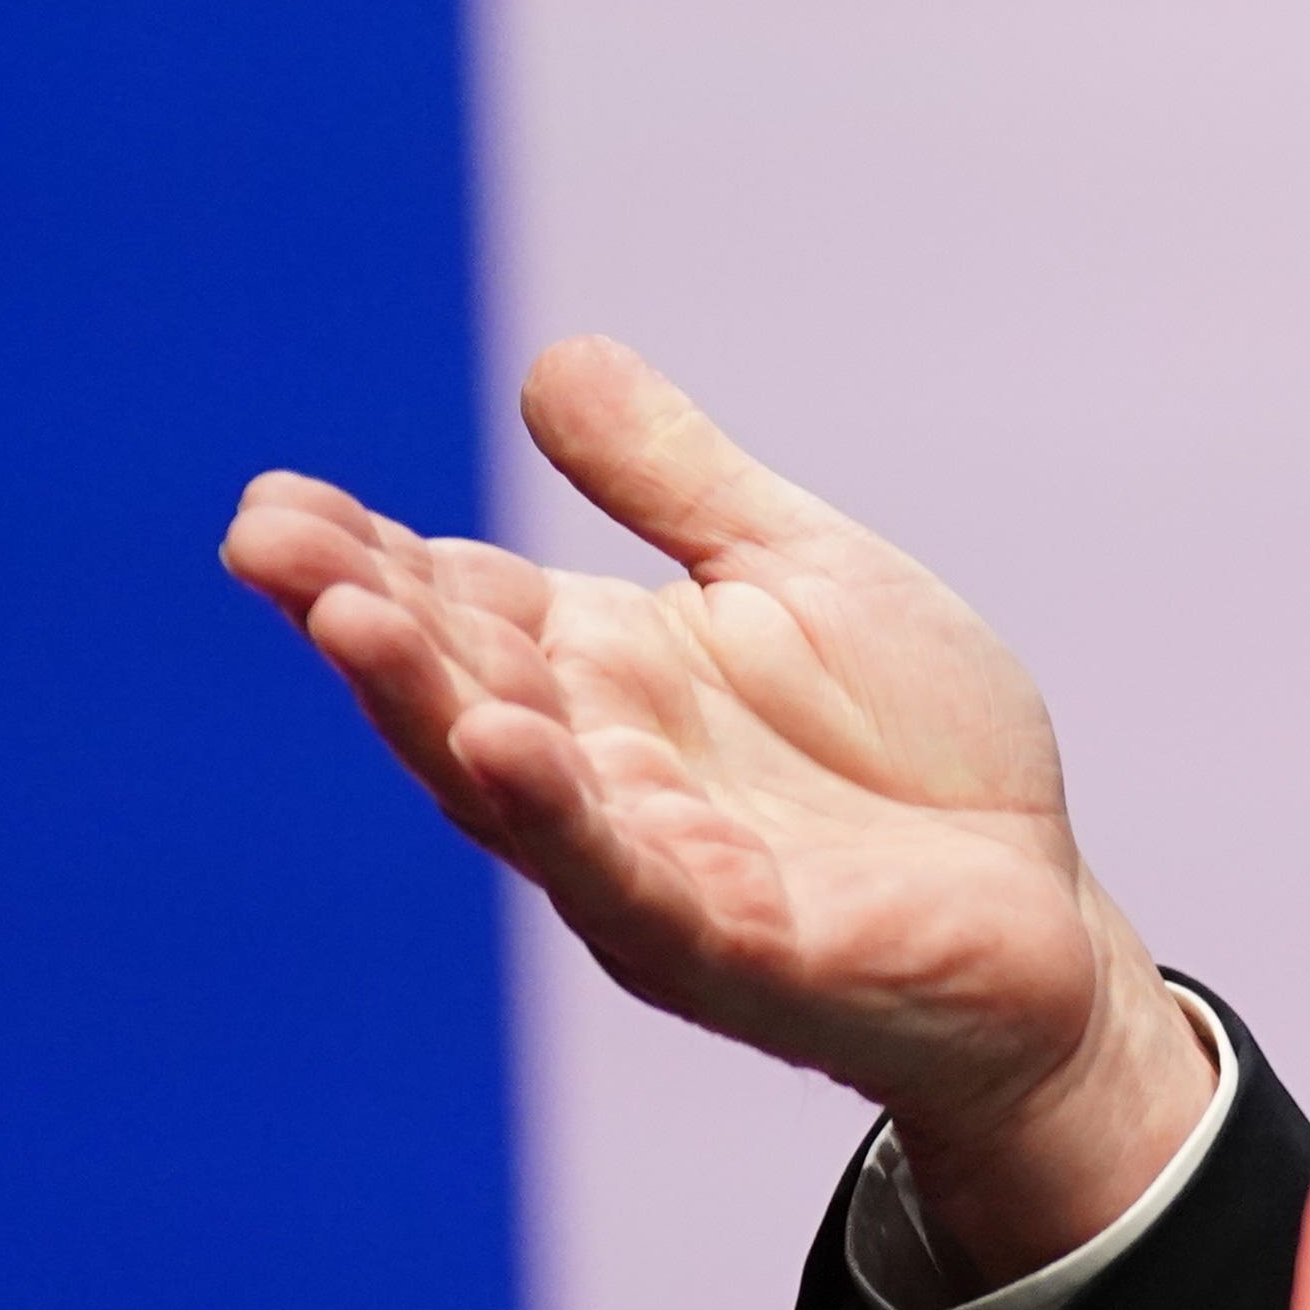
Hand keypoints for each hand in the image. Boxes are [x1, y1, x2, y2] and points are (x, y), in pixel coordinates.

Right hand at [222, 336, 1218, 1289]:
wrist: (1044, 914)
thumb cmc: (916, 750)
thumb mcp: (802, 577)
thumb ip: (679, 486)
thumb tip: (550, 361)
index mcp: (606, 673)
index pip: (460, 605)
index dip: (365, 556)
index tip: (273, 501)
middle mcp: (601, 771)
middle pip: (456, 685)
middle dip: (360, 616)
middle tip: (264, 542)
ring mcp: (656, 868)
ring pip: (512, 790)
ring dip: (424, 708)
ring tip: (350, 625)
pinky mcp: (739, 949)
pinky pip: (633, 887)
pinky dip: (564, 821)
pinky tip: (506, 748)